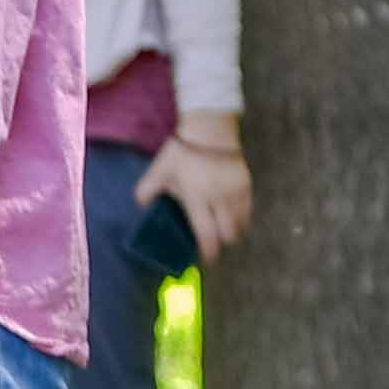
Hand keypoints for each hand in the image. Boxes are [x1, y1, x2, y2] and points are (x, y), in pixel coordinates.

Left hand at [156, 127, 255, 258]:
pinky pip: (248, 210)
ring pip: (241, 223)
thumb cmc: (182, 151)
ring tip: (223, 230)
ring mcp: (236, 192)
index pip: (207, 233)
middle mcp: (220, 198)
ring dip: (233, 231)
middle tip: (214, 241)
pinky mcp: (247, 184)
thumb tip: (140, 206)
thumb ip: (146, 190)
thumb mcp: (159, 170)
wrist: (210, 129)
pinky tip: (233, 216)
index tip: (208, 259)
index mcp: (197, 197)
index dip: (209, 250)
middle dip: (221, 242)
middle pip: (228, 233)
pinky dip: (241, 218)